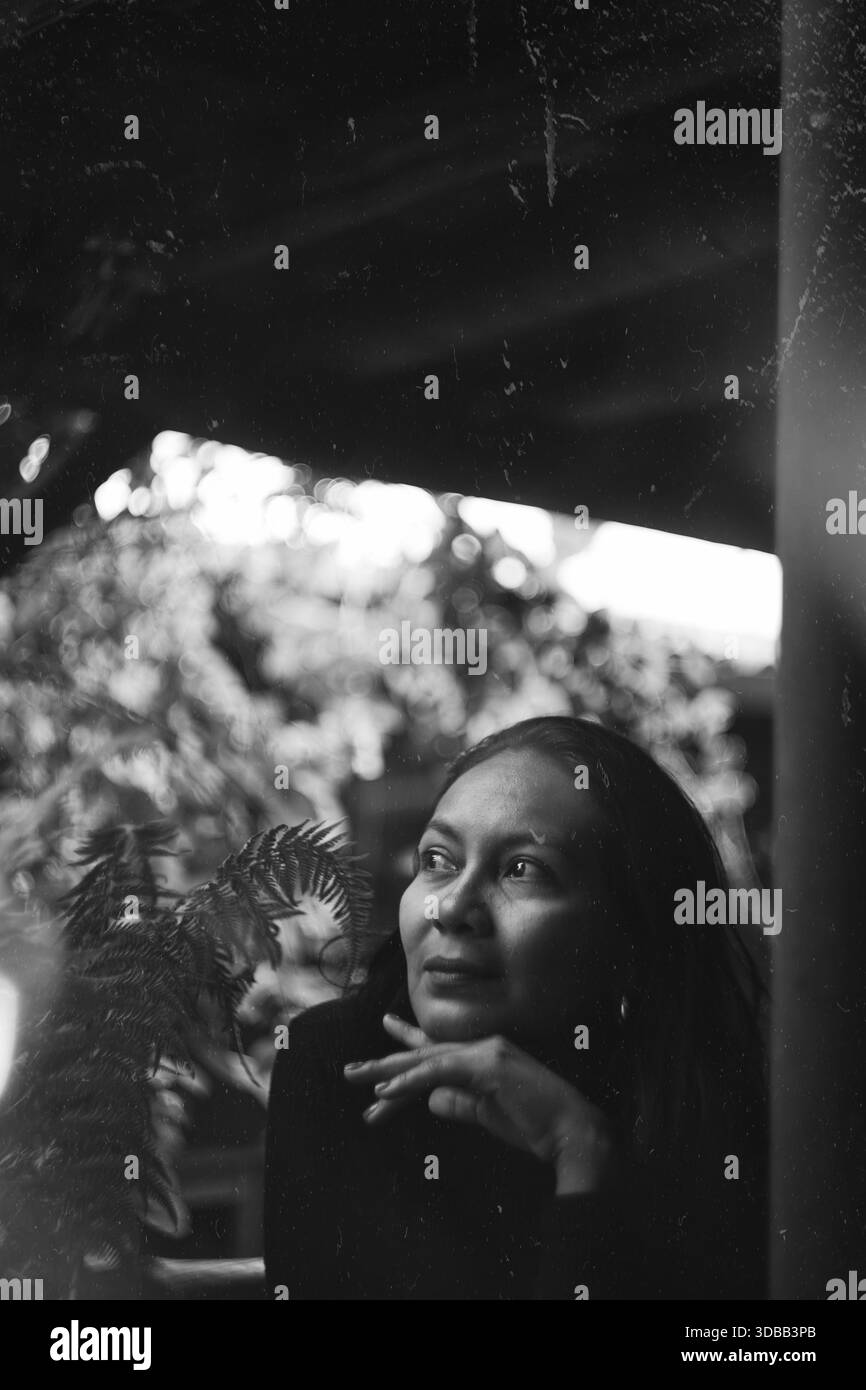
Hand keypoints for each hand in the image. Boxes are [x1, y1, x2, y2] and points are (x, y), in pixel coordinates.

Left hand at [344, 1014, 614, 1194]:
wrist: (571, 1131)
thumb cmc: (535, 1127)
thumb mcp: (487, 1115)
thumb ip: (458, 1103)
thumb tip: (429, 1100)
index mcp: (484, 1057)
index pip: (438, 1049)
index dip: (408, 1042)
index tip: (386, 1028)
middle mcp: (482, 1046)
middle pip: (424, 1053)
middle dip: (386, 1063)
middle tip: (350, 1071)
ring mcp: (485, 1052)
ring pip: (425, 1060)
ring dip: (389, 1073)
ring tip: (358, 1083)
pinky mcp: (486, 1066)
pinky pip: (438, 1071)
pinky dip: (410, 1080)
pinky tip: (385, 1092)